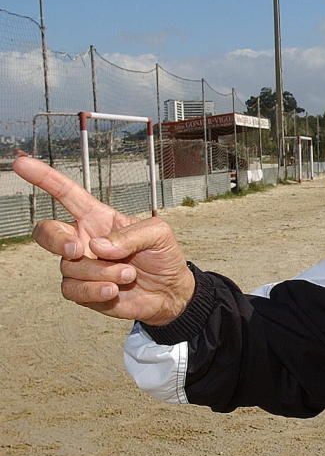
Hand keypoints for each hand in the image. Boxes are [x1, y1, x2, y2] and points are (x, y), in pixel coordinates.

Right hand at [12, 152, 193, 325]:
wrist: (170, 292)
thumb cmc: (163, 257)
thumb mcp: (158, 234)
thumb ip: (131, 234)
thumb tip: (97, 246)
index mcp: (98, 218)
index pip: (66, 194)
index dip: (44, 178)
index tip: (22, 164)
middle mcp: (84, 240)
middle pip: (47, 233)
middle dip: (57, 241)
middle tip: (78, 249)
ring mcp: (81, 265)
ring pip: (68, 266)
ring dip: (100, 272)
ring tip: (128, 274)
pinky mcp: (83, 290)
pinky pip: (72, 289)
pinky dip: (93, 290)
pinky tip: (113, 290)